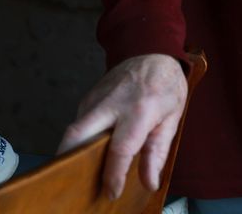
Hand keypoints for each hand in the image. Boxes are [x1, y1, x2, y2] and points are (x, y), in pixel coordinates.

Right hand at [57, 54, 187, 198]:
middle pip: (78, 135)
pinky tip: (89, 154)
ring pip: (74, 130)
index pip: (120, 148)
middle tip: (77, 185)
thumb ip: (157, 152)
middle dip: (69, 162)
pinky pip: (79, 124)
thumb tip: (149, 182)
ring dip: (72, 154)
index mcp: (140, 109)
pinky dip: (79, 142)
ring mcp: (96, 98)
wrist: (152, 50)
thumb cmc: (166, 86)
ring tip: (82, 175)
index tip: (112, 192)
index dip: (114, 175)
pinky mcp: (87, 98)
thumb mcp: (172, 118)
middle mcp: (112, 102)